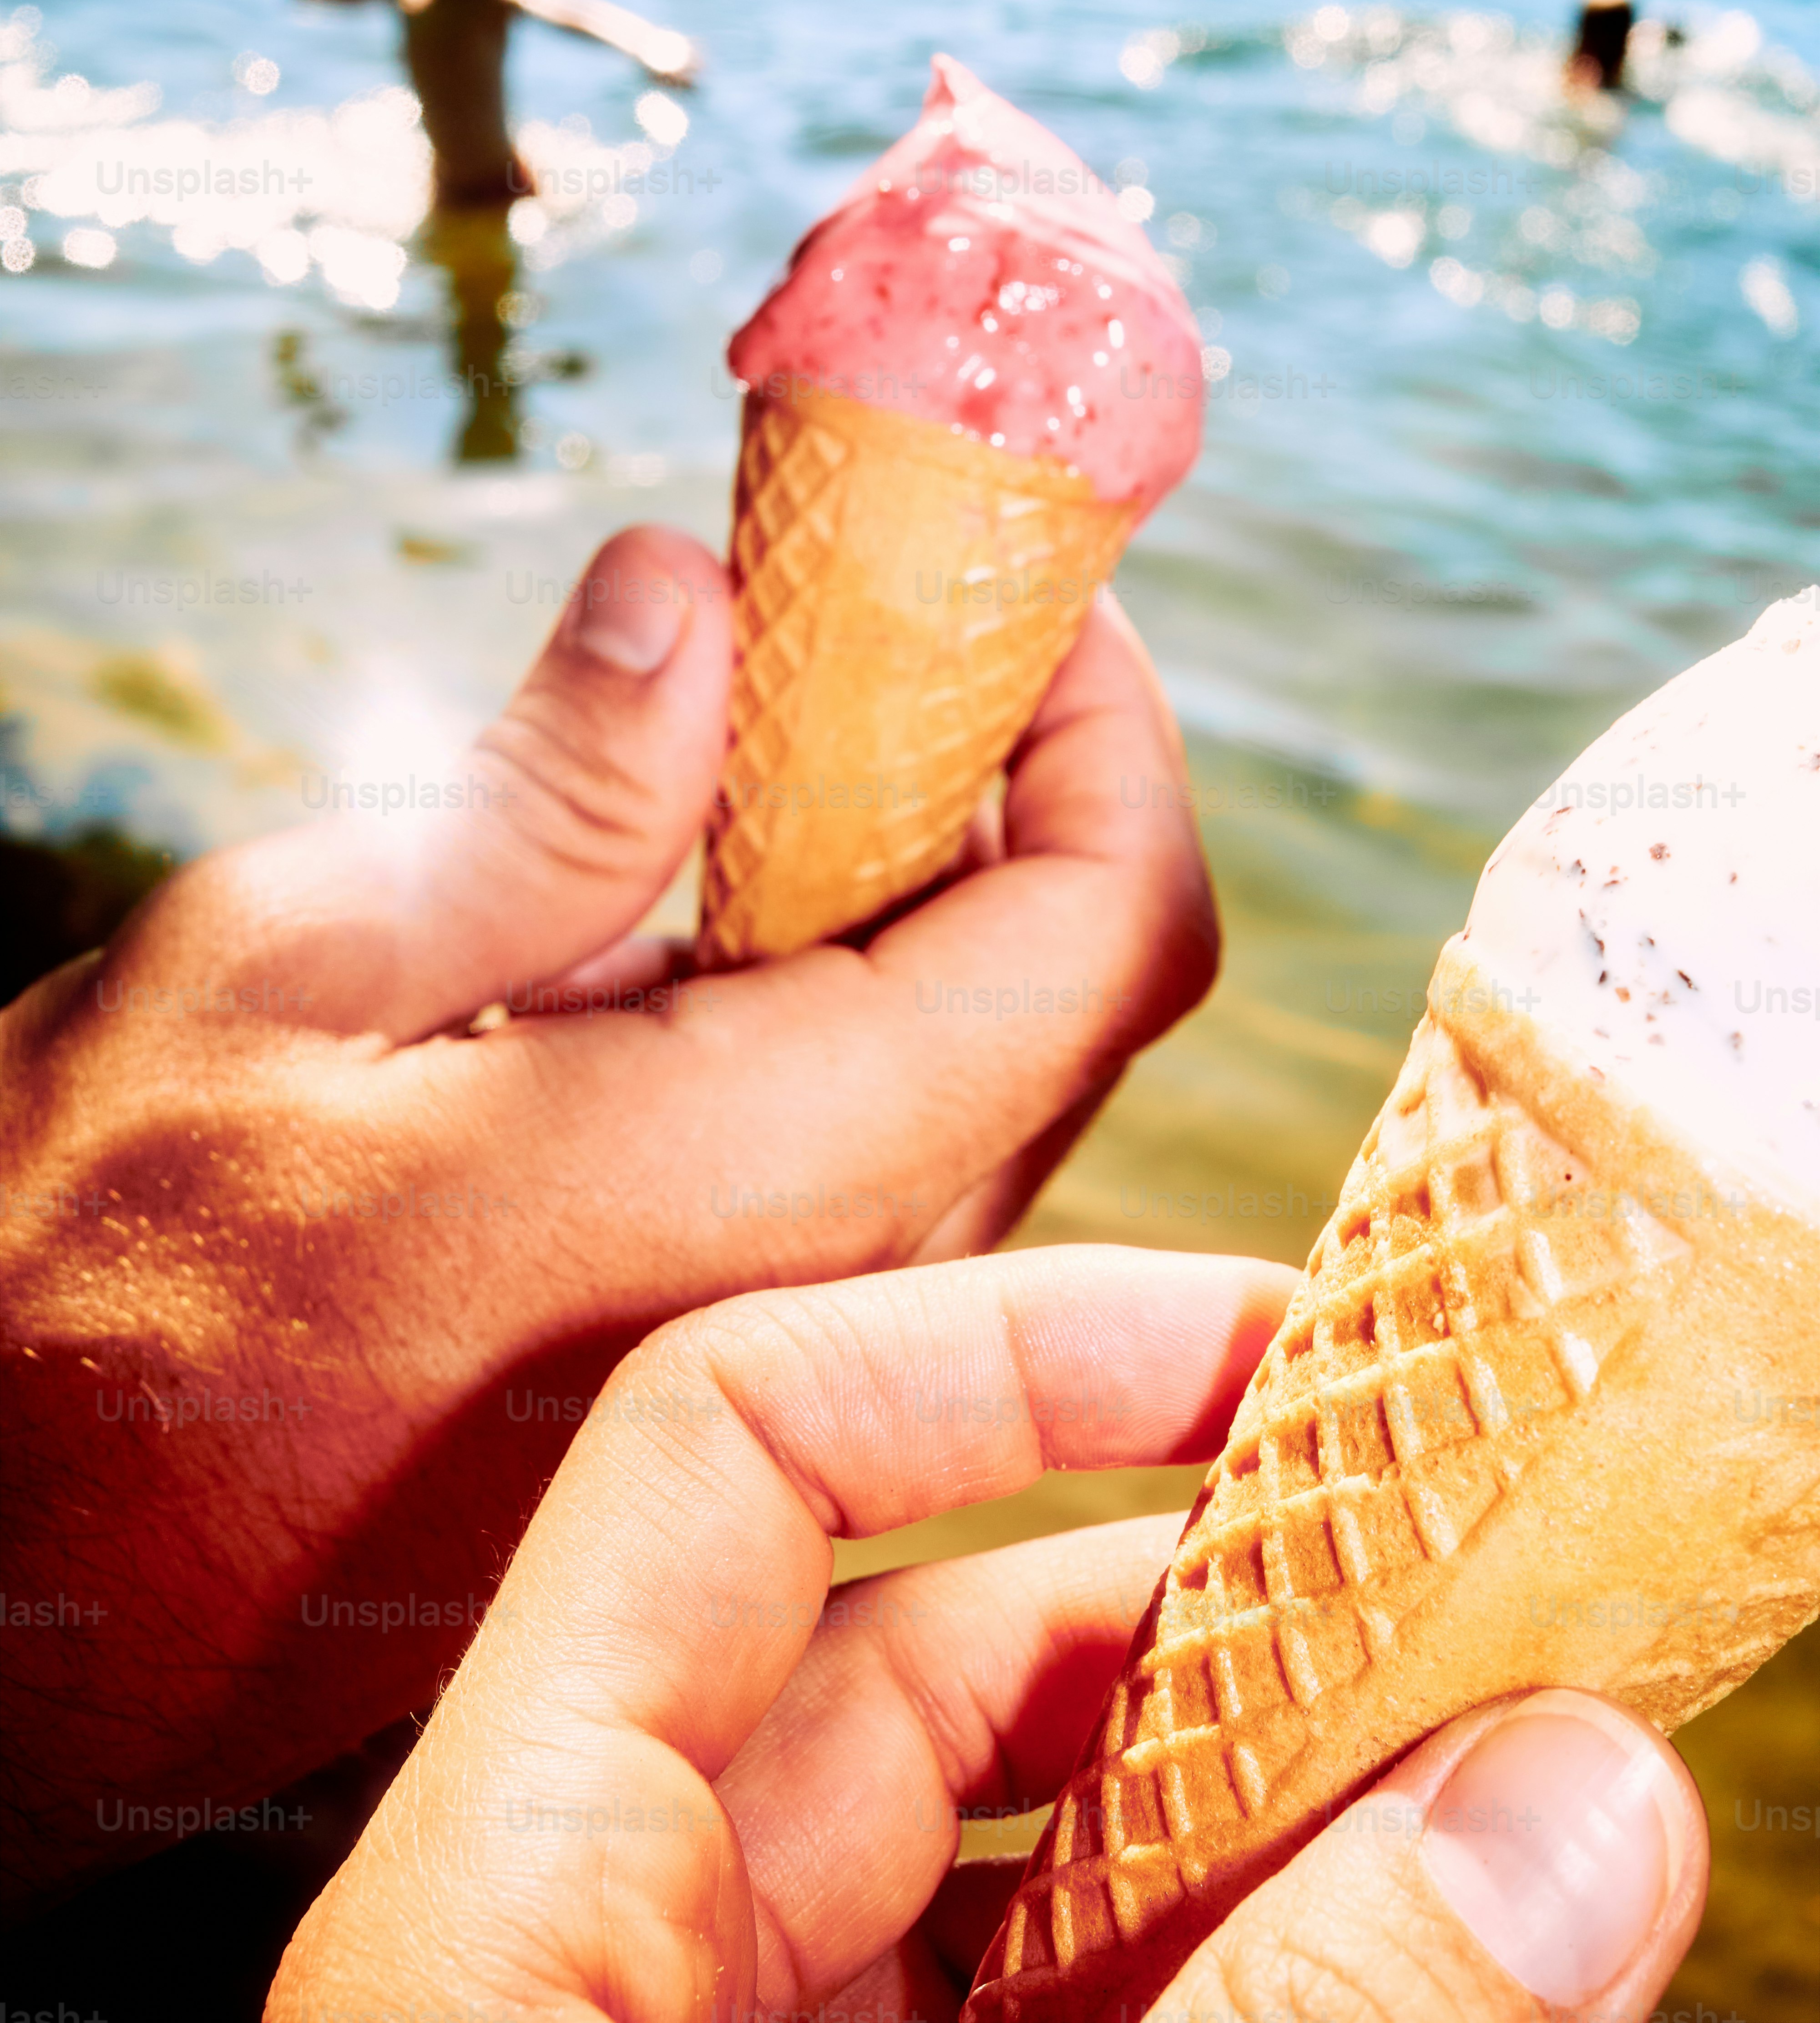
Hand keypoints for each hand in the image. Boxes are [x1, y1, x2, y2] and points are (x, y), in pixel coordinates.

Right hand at [0, 525, 1216, 1905]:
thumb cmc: (80, 1278)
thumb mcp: (280, 973)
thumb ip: (544, 798)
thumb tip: (697, 596)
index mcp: (752, 1176)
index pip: (1105, 939)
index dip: (1117, 738)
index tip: (1032, 604)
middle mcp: (826, 1294)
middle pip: (1068, 1001)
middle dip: (1027, 783)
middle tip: (893, 629)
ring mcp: (781, 1353)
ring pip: (984, 1080)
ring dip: (935, 886)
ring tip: (783, 740)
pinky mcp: (710, 1369)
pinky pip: (876, 1159)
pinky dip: (856, 1000)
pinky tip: (699, 915)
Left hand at [268, 1248, 1708, 2022]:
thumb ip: (1275, 2022)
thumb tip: (1589, 1814)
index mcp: (506, 1892)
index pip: (735, 1440)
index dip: (1005, 1342)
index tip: (1256, 1341)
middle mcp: (591, 1949)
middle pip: (915, 1670)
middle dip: (1195, 1624)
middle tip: (1447, 1615)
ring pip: (993, 1876)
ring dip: (1233, 1831)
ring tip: (1474, 1810)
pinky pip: (1000, 2011)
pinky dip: (1189, 1981)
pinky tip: (1376, 1975)